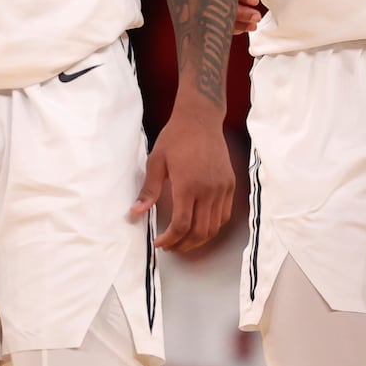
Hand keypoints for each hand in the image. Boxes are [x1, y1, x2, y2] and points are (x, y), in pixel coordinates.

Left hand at [130, 110, 233, 251]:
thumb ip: (149, 190)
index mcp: (188, 185)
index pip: (181, 225)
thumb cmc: (175, 138)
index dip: (169, 240)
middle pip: (200, 232)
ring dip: (199, 240)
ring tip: (183, 241)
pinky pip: (224, 214)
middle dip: (183, 245)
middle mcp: (208, 190)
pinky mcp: (229, 184)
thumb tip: (135, 212)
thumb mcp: (156, 161)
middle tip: (169, 247)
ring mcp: (222, 188)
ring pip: (214, 227)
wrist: (200, 119)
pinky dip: (212, 226)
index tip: (159, 243)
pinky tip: (200, 226)